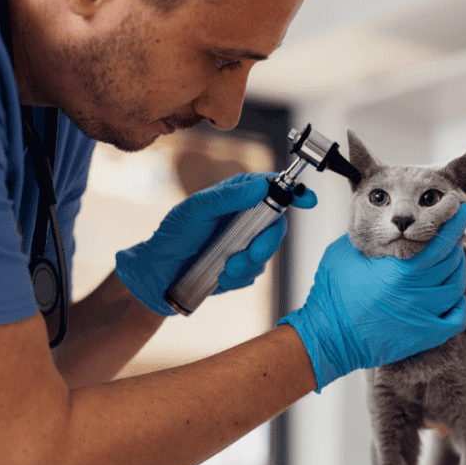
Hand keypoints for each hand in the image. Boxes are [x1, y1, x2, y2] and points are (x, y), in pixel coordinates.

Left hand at [116, 173, 317, 315]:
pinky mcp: (242, 268)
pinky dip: (239, 278)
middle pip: (276, 226)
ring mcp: (245, 244)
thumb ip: (228, 197)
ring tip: (225, 268)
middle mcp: (244, 219)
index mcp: (236, 198)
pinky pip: (254, 274)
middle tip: (252, 252)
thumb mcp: (195, 209)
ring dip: (248, 264)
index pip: (272, 189)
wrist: (158, 275)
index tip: (307, 200)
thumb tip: (261, 186)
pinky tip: (220, 276)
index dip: (293, 192)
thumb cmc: (173, 235)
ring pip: (267, 254)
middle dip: (267, 242)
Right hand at [281, 203, 465, 391]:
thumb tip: (383, 221)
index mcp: (400, 271)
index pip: (440, 243)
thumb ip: (368, 235)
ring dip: (457, 272)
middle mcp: (416, 293)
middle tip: (451, 236)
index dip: (456, 224)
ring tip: (451, 262)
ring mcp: (422, 316)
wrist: (328, 337)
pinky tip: (452, 297)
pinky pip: (455, 320)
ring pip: (456, 288)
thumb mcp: (345, 253)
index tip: (464, 209)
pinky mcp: (423, 336)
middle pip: (451, 263)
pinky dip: (458, 306)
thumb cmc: (332, 295)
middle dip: (455, 246)